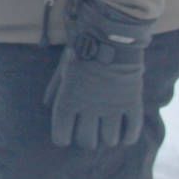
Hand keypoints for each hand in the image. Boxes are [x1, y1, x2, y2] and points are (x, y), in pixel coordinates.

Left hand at [45, 0, 155, 148]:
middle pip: (86, 141)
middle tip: (88, 134)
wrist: (110, 37)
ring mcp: (111, 107)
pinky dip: (128, 137)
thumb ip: (55, 89)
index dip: (63, 138)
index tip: (65, 136)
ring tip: (107, 133)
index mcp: (67, 102)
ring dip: (107, 138)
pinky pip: (131, 131)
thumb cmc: (81, 52)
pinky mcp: (131, 103)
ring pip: (109, 139)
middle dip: (86, 140)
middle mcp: (88, 109)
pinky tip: (125, 136)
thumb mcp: (62, 69)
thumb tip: (47, 104)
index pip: (61, 136)